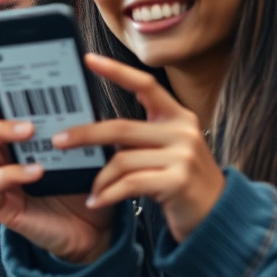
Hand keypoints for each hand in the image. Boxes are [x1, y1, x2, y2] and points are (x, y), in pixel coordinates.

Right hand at [0, 88, 113, 263]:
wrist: (96, 230)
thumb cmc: (85, 188)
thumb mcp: (83, 152)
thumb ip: (77, 127)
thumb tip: (83, 95)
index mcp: (19, 145)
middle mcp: (4, 160)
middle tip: (19, 112)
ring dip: (1, 135)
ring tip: (28, 131)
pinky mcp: (1, 206)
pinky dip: (13, 173)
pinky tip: (36, 171)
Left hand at [53, 54, 224, 242]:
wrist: (218, 216)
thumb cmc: (181, 180)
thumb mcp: (166, 149)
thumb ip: (139, 135)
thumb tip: (94, 128)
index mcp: (177, 116)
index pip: (145, 85)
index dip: (116, 71)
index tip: (88, 59)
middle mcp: (183, 130)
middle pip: (121, 127)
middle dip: (85, 135)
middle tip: (58, 140)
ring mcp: (183, 156)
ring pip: (122, 160)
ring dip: (101, 178)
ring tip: (91, 190)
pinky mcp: (178, 181)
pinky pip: (130, 183)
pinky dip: (108, 194)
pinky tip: (96, 202)